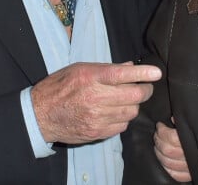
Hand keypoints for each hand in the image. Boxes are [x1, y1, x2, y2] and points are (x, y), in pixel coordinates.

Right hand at [31, 61, 160, 143]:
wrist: (41, 114)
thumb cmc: (61, 86)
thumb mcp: (81, 69)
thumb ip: (107, 68)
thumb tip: (130, 66)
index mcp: (91, 77)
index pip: (123, 75)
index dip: (143, 73)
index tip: (157, 72)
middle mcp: (95, 98)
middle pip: (134, 95)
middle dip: (145, 90)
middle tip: (146, 86)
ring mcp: (97, 117)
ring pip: (131, 112)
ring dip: (135, 104)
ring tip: (129, 99)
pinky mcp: (97, 132)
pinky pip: (122, 126)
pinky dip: (124, 119)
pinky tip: (117, 112)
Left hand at [154, 119, 190, 181]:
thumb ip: (186, 120)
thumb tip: (174, 118)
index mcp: (192, 140)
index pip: (171, 138)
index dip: (162, 131)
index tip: (160, 125)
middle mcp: (190, 155)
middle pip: (167, 150)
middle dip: (159, 140)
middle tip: (157, 133)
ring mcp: (189, 167)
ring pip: (168, 163)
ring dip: (159, 153)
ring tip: (157, 144)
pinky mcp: (189, 175)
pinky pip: (174, 175)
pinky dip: (166, 167)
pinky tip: (164, 160)